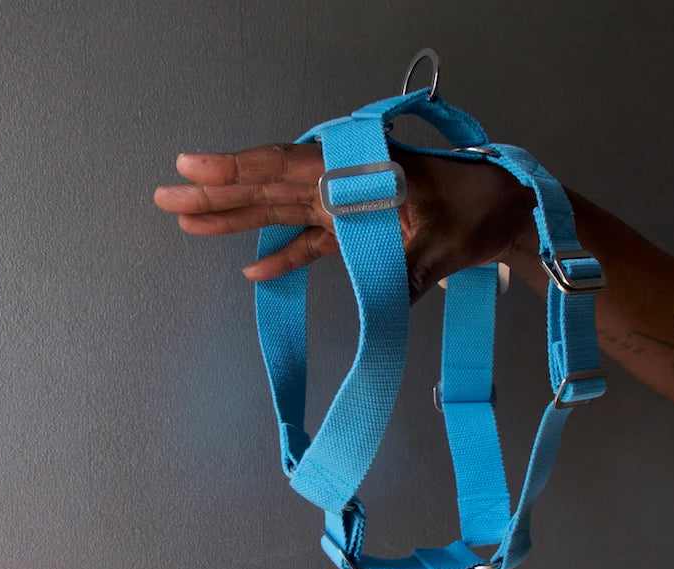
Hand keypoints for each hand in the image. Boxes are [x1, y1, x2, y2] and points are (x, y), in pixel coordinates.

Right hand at [154, 143, 535, 302]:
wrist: (508, 212)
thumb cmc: (481, 209)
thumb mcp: (445, 240)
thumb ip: (404, 267)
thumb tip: (377, 299)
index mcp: (359, 167)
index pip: (287, 164)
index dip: (237, 168)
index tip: (191, 166)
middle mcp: (343, 179)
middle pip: (268, 184)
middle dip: (216, 191)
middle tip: (165, 194)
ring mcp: (345, 204)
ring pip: (278, 210)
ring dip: (234, 218)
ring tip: (186, 221)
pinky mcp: (354, 229)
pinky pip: (308, 243)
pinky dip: (282, 257)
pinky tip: (252, 272)